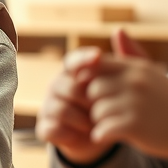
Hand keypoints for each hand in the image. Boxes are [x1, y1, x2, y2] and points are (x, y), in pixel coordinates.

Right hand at [37, 47, 115, 162]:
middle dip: (89, 100)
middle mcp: (57, 86)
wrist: (102, 137)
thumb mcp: (119, 86)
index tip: (98, 57)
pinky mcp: (46, 128)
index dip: (83, 59)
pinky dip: (69, 133)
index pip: (73, 60)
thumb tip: (120, 30)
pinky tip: (85, 136)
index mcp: (73, 72)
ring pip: (61, 109)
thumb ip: (121, 60)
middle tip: (107, 109)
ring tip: (98, 126)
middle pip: (69, 87)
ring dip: (82, 120)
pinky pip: (51, 128)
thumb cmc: (111, 106)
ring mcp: (49, 106)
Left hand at [84, 51, 167, 159]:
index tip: (97, 93)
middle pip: (92, 89)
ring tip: (113, 123)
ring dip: (100, 121)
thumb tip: (117, 29)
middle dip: (95, 102)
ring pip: (96, 111)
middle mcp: (136, 81)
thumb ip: (129, 55)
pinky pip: (102, 130)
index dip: (89, 79)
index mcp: (137, 67)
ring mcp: (135, 103)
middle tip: (107, 112)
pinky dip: (103, 135)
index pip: (96, 64)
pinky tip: (111, 135)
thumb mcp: (152, 73)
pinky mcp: (135, 126)